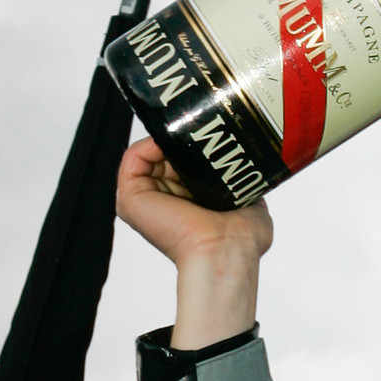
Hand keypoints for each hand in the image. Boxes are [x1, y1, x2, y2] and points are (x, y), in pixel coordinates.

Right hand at [116, 137, 271, 348]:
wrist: (227, 248)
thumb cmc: (241, 238)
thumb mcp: (250, 202)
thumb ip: (243, 183)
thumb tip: (248, 165)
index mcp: (185, 204)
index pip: (182, 165)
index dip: (194, 148)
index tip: (210, 137)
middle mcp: (161, 203)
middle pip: (165, 157)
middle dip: (181, 140)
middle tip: (199, 132)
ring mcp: (143, 200)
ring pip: (149, 155)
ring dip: (167, 140)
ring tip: (187, 136)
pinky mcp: (130, 197)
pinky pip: (133, 158)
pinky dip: (150, 143)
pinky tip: (171, 140)